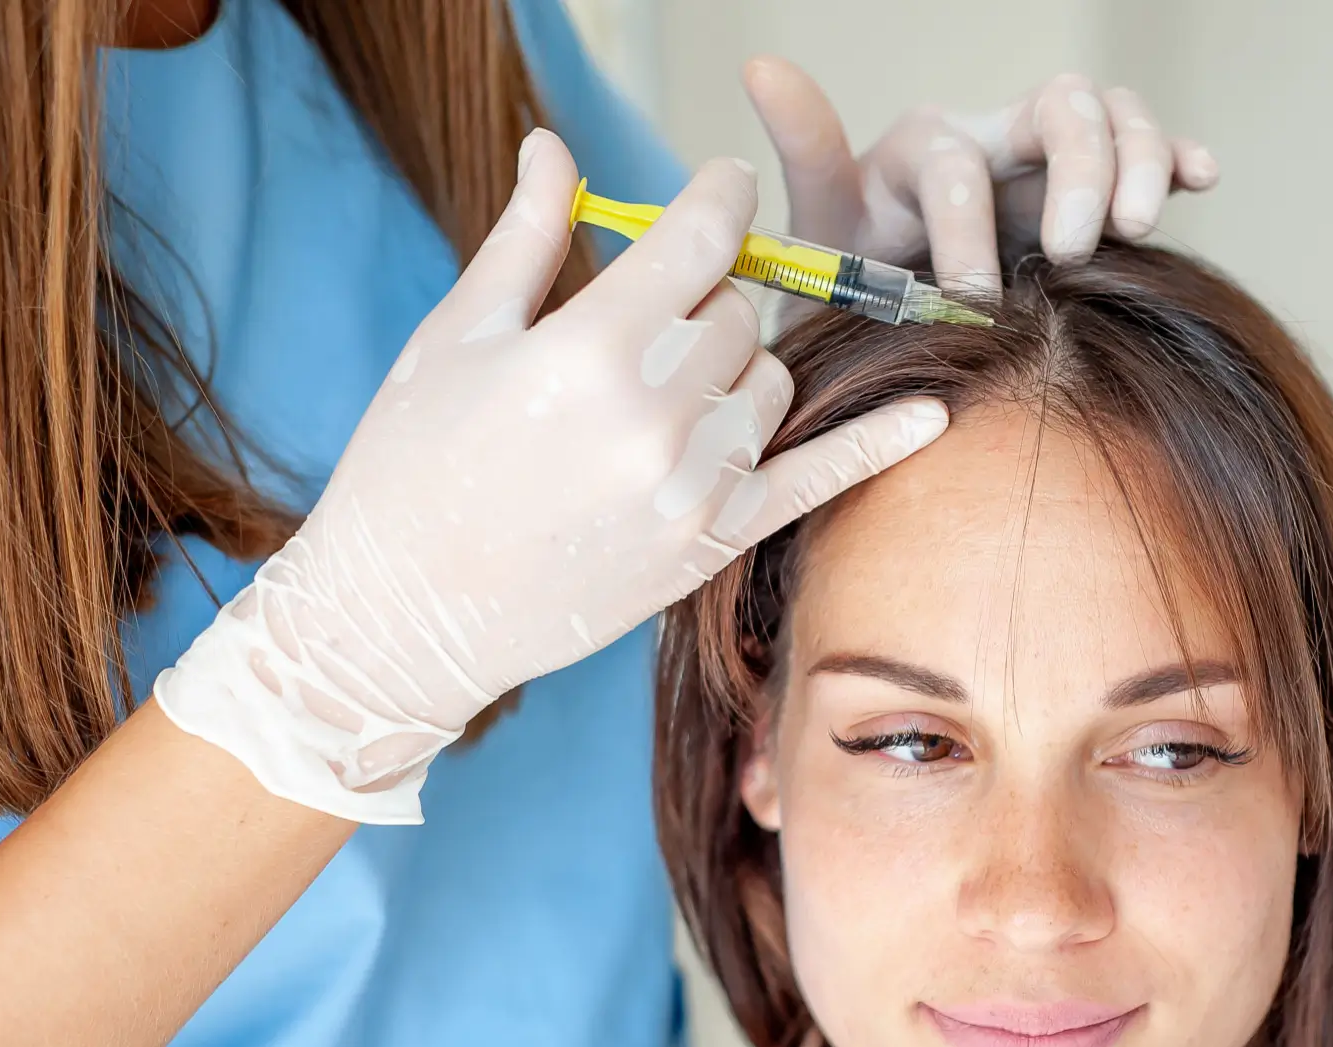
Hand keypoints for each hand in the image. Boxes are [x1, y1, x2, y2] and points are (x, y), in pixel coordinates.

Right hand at [154, 132, 949, 823]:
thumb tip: (557, 146)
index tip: (721, 188)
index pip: (703, 237)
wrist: (401, 615)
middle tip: (647, 318)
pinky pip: (813, 479)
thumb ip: (527, 236)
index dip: (719, 197)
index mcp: (588, 348)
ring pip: (770, 378)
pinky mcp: (708, 543)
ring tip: (663, 387)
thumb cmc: (410, 465)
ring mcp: (692, 487)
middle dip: (702, 294)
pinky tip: (931, 412)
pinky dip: (875, 444)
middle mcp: (655, 416)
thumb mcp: (457, 335)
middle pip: (737, 307)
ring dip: (735, 364)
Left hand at [744, 58, 1217, 293]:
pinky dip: (1180, 158)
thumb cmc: (853, 284)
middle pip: (1060, 106)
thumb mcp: (816, 229)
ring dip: (1136, 163)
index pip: (958, 164)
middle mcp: (993, 138)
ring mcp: (1049, 163)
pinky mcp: (1094, 193)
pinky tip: (1202, 178)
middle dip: (1078, 171)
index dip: (968, 231)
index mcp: (923, 149)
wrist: (891, 332)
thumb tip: (761, 63)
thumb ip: (805, 152)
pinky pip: (1150, 152)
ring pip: (1115, 117)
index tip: (971, 304)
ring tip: (1131, 230)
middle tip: (1072, 251)